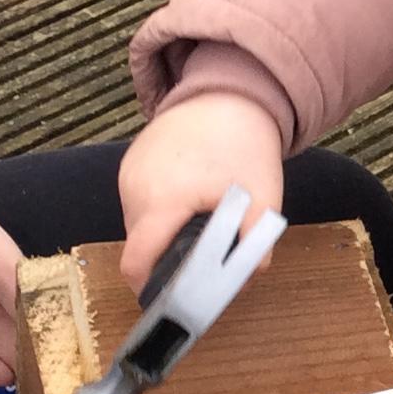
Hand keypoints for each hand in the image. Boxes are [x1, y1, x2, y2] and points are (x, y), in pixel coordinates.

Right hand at [117, 92, 285, 294]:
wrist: (228, 93)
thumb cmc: (245, 144)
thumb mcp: (264, 197)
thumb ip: (256, 243)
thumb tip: (248, 278)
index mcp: (164, 199)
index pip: (137, 261)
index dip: (149, 288)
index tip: (170, 300)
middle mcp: (136, 187)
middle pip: (140, 246)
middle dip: (167, 260)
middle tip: (202, 257)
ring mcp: (128, 173)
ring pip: (139, 226)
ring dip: (164, 234)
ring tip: (198, 222)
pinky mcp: (130, 164)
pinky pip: (139, 202)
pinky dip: (160, 211)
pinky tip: (188, 199)